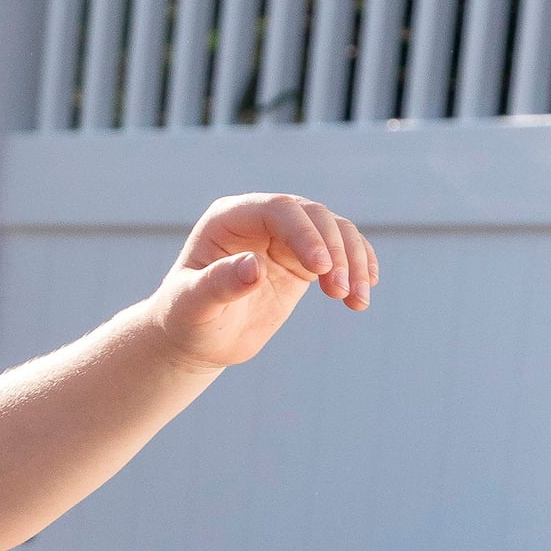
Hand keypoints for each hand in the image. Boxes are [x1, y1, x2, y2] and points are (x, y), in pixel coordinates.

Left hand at [150, 192, 376, 370]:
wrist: (196, 339)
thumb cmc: (186, 320)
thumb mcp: (193, 306)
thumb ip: (218, 284)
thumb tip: (254, 267)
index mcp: (230, 218)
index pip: (278, 210)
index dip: (304, 233)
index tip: (321, 269)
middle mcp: (261, 219)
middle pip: (313, 216)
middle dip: (334, 251)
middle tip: (341, 292)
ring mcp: (285, 237)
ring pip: (334, 231)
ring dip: (353, 261)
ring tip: (356, 300)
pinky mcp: (302, 259)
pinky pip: (340, 251)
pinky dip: (358, 267)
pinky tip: (365, 291)